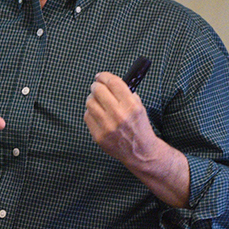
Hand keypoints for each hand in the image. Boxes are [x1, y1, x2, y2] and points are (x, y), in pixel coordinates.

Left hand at [84, 71, 190, 206]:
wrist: (141, 152)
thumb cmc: (139, 127)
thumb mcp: (139, 107)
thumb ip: (126, 94)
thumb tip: (108, 82)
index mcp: (132, 106)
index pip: (113, 83)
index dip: (104, 76)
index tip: (100, 76)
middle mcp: (119, 115)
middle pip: (98, 90)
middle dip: (96, 86)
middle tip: (97, 87)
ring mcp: (107, 127)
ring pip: (89, 102)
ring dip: (92, 99)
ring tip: (97, 101)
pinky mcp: (99, 136)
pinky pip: (87, 116)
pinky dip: (90, 112)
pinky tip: (98, 114)